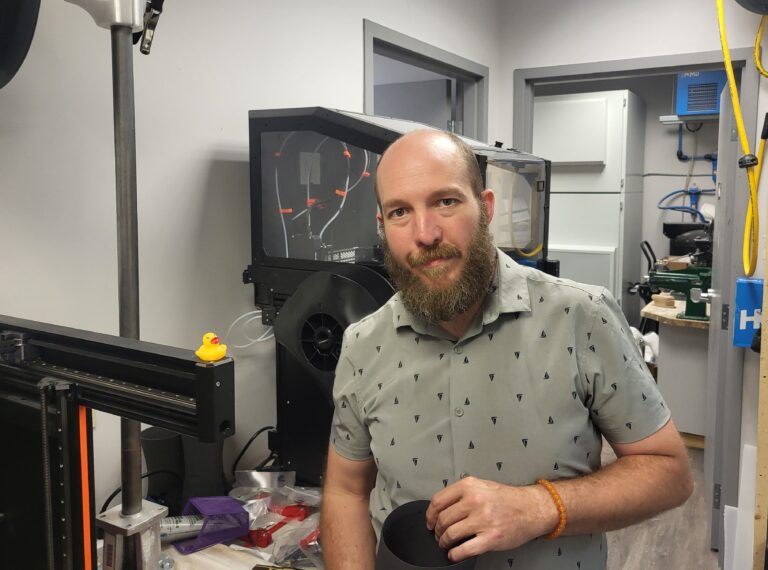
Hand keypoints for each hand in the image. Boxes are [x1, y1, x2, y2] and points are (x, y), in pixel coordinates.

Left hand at [425, 477, 558, 561]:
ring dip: (443, 542)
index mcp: (469, 486)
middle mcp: (474, 501)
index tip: (429, 521)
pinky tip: (453, 554)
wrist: (531, 509)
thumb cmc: (507, 498)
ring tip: (445, 544)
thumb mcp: (482, 485)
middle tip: (438, 535)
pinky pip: (464, 549)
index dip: (430, 514)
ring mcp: (483, 520)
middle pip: (442, 519)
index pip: (438, 501)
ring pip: (450, 534)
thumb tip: (441, 506)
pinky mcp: (491, 538)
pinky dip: (454, 554)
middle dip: (436, 530)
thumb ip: (462, 492)